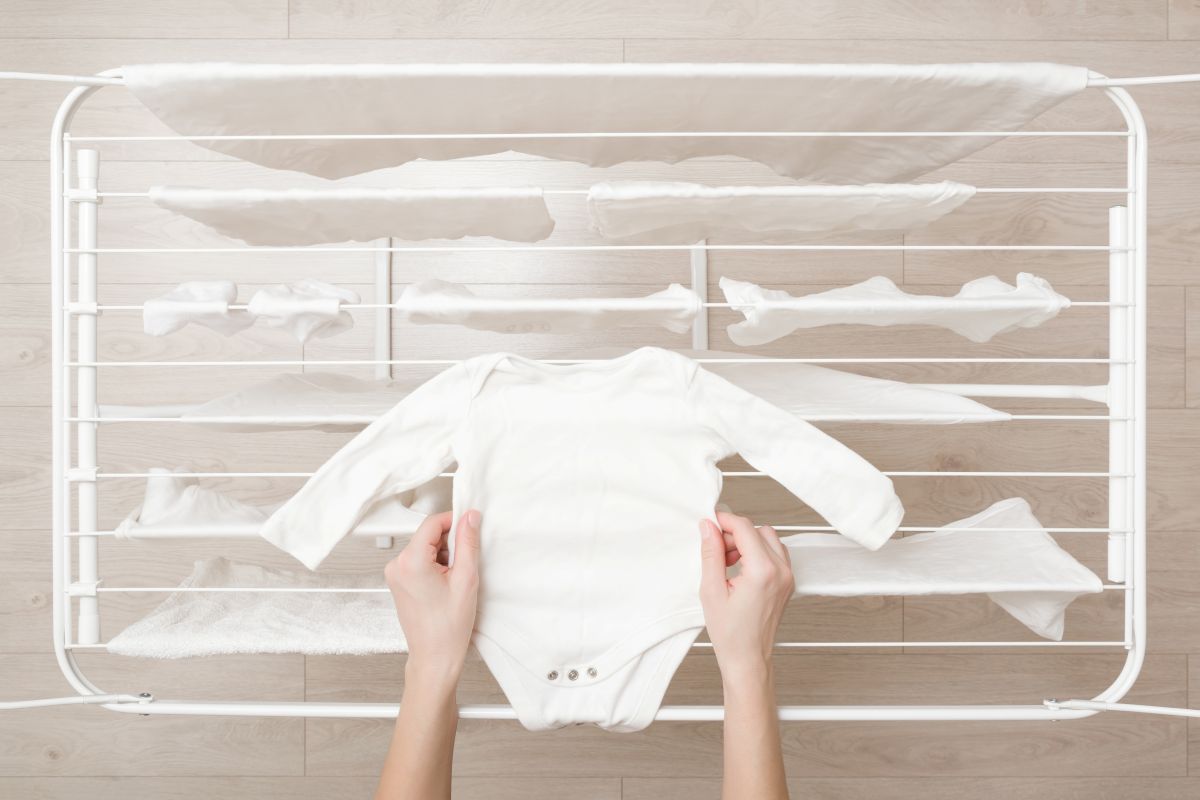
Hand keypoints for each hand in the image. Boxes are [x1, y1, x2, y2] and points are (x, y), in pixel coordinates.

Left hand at [384, 510, 481, 678]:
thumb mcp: (466, 579)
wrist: (434, 657)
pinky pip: (419, 561)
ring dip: (443, 556)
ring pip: (425, 547)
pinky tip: (445, 585)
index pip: (433, 523)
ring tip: (454, 580)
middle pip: (428, 535)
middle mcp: (397, 565)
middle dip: (450, 544)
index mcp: (411, 561)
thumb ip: (468, 543)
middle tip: (465, 564)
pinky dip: (435, 566)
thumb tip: (469, 518)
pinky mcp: (398, 581)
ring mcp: (395, 574)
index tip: (470, 526)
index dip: (454, 521)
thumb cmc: (447, 628)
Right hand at [698, 511, 794, 678]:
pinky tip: (740, 568)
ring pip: (768, 539)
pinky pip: (775, 553)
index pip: (745, 528)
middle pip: (757, 530)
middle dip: (734, 534)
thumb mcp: (711, 591)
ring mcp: (788, 577)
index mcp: (763, 571)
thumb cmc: (730, 633)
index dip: (724, 521)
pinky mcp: (788, 582)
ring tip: (727, 562)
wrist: (748, 659)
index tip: (708, 524)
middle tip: (715, 551)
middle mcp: (781, 570)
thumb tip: (708, 527)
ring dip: (746, 542)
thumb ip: (711, 554)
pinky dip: (758, 552)